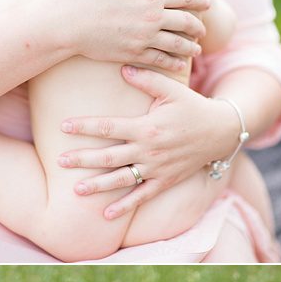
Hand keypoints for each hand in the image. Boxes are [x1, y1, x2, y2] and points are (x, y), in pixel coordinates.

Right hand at [44, 0, 209, 72]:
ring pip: (177, 45)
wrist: (66, 21)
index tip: (207, 2)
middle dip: (198, 25)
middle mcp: (152, 18)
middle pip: (186, 22)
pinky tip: (180, 64)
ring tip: (196, 49)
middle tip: (202, 28)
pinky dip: (174, 63)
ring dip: (190, 47)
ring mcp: (143, 39)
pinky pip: (161, 61)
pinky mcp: (133, 54)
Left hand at [58, 67, 239, 218]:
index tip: (63, 127)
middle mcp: (149, 150)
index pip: (109, 126)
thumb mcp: (172, 89)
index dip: (84, 126)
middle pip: (109, 156)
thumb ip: (147, 79)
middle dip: (82, 159)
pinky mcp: (165, 181)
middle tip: (59, 162)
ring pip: (121, 179)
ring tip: (76, 190)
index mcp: (146, 126)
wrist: (221, 132)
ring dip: (98, 185)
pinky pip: (142, 196)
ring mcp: (156, 168)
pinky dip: (125, 206)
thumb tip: (122, 67)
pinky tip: (106, 214)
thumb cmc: (192, 107)